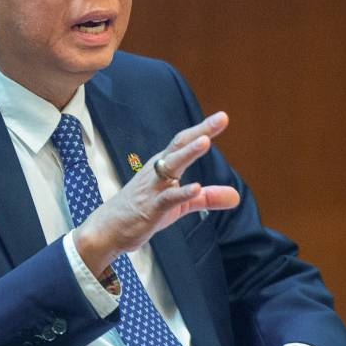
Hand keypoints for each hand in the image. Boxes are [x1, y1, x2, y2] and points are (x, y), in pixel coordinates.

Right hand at [73, 111, 240, 275]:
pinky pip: (167, 198)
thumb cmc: (143, 210)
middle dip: (200, 132)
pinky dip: (181, 192)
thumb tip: (236, 197)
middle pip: (179, 146)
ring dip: (188, 153)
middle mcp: (157, 171)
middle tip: (221, 118)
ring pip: (170, 166)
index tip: (222, 117)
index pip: (184, 143)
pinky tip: (196, 186)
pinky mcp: (150, 208)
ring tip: (206, 142)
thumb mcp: (180, 204)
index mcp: (163, 166)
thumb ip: (207, 198)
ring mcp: (152, 188)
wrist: (108, 229)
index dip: (204, 129)